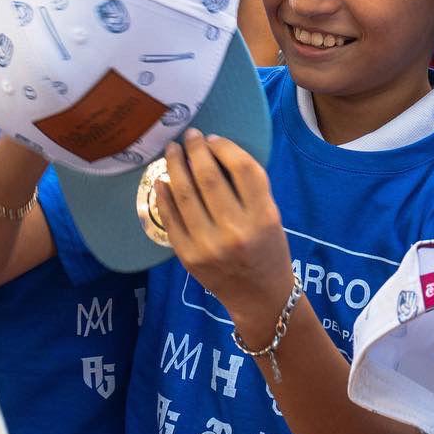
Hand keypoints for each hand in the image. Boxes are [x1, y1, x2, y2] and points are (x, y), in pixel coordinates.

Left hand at [153, 130, 295, 341]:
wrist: (260, 296)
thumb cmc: (268, 250)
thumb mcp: (271, 216)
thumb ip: (249, 188)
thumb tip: (213, 152)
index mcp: (263, 217)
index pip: (242, 169)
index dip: (225, 147)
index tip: (214, 139)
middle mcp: (235, 231)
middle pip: (208, 177)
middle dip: (196, 150)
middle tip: (190, 137)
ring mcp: (208, 245)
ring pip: (184, 194)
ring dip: (175, 166)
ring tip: (172, 151)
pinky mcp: (188, 256)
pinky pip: (170, 218)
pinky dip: (164, 195)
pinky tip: (163, 180)